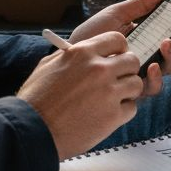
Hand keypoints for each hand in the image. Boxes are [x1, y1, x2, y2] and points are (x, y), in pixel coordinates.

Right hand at [17, 31, 143, 159]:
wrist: (33, 131)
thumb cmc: (36, 100)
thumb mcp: (48, 65)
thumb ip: (71, 56)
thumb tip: (85, 51)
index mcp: (82, 52)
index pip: (117, 39)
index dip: (119, 49)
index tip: (117, 57)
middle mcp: (99, 69)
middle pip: (132, 61)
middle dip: (127, 70)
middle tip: (118, 79)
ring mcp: (108, 92)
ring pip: (137, 84)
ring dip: (127, 91)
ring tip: (112, 99)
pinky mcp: (113, 116)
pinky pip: (132, 108)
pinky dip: (122, 112)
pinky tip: (106, 115)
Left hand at [70, 0, 170, 96]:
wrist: (68, 57)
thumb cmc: (90, 35)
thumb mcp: (116, 14)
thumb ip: (141, 3)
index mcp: (143, 40)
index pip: (169, 36)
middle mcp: (143, 58)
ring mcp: (137, 75)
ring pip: (165, 72)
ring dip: (170, 59)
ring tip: (164, 46)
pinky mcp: (130, 90)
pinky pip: (150, 88)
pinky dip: (155, 78)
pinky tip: (149, 66)